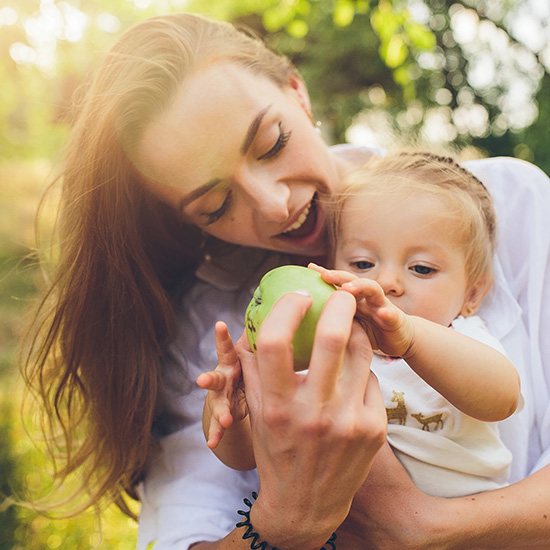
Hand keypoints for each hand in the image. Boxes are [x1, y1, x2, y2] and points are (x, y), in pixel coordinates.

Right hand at [196, 321, 247, 448]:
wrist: (232, 396)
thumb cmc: (246, 367)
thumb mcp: (251, 354)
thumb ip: (257, 339)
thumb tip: (279, 307)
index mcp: (234, 360)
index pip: (228, 348)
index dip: (223, 337)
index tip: (220, 326)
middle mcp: (224, 376)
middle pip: (218, 377)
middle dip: (210, 378)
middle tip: (203, 381)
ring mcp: (220, 396)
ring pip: (218, 403)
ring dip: (220, 411)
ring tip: (226, 419)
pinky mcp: (221, 414)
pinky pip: (219, 425)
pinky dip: (216, 433)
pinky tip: (213, 443)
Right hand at [236, 289, 386, 548]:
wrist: (307, 505)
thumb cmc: (277, 451)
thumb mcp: (258, 411)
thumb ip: (252, 366)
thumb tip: (246, 322)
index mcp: (278, 405)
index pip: (276, 341)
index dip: (287, 308)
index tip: (298, 295)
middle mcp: (314, 413)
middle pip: (332, 337)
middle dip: (340, 303)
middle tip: (341, 293)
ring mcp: (349, 422)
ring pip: (362, 353)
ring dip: (356, 331)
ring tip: (350, 324)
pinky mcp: (375, 428)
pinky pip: (373, 379)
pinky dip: (361, 370)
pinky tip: (353, 374)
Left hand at [311, 264, 414, 356]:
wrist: (399, 339)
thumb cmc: (369, 330)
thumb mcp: (347, 325)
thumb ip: (331, 318)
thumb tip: (305, 319)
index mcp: (353, 298)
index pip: (338, 282)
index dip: (326, 275)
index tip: (310, 268)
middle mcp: (366, 297)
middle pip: (353, 281)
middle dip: (339, 276)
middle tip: (325, 275)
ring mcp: (382, 305)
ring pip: (373, 290)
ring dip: (361, 287)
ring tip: (348, 288)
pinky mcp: (396, 320)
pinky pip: (392, 315)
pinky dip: (388, 313)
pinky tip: (383, 313)